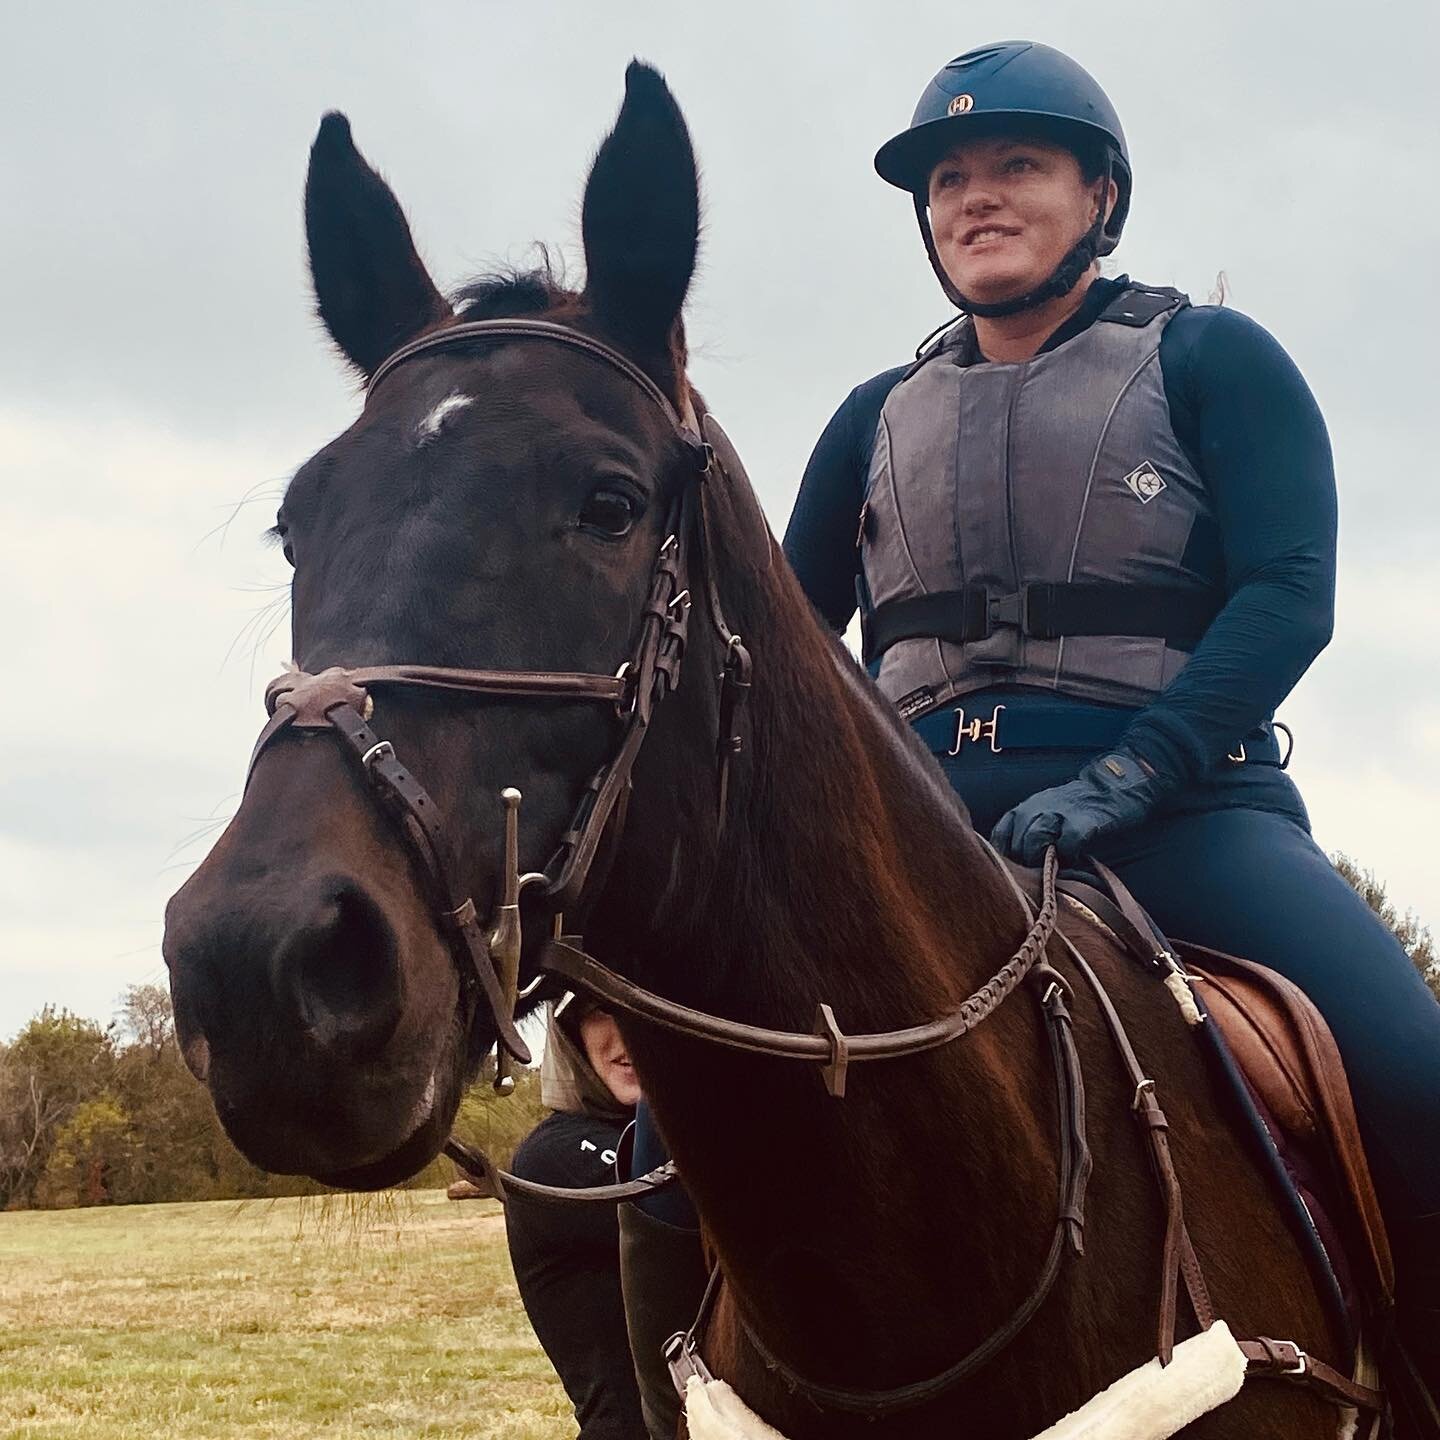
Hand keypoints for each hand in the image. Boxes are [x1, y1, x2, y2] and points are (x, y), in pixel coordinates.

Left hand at [990, 749, 1162, 864]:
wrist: (1112, 787)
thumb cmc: (1075, 808)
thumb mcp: (1043, 813)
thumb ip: (1027, 832)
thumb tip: (1014, 866)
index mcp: (1025, 808)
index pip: (1001, 835)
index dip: (1004, 857)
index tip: (1012, 874)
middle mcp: (1036, 808)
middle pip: (1017, 842)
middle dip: (1025, 864)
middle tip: (1038, 877)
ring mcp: (1059, 813)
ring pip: (1035, 841)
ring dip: (1042, 861)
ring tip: (1054, 871)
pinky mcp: (1083, 822)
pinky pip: (1068, 844)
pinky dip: (1069, 856)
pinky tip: (1074, 861)